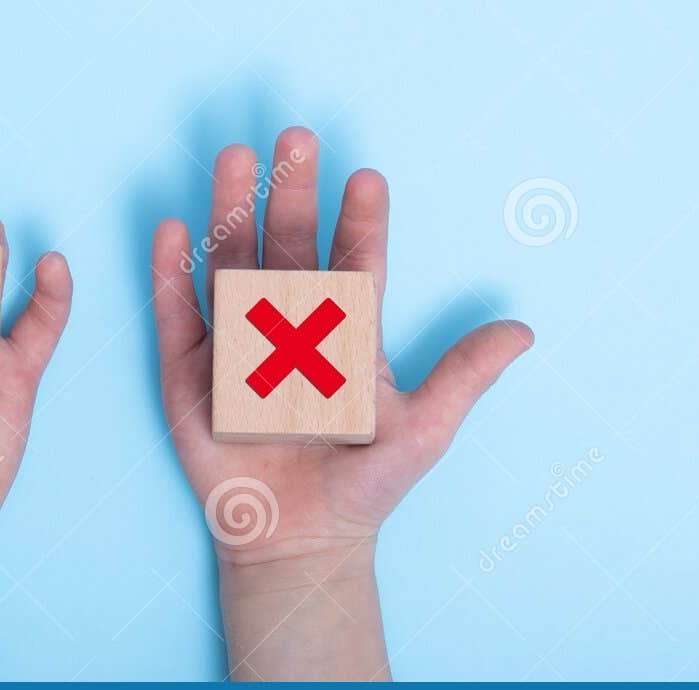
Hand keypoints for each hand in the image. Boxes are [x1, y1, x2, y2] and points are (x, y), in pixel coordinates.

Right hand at [150, 127, 531, 678]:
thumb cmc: (366, 484)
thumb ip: (466, 375)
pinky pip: (179, 316)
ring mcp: (238, 344)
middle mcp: (290, 324)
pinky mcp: (191, 374)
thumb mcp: (425, 428)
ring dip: (231, 212)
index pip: (355, 262)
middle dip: (292, 193)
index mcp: (346, 331)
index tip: (369, 179)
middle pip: (289, 246)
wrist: (301, 541)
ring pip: (233, 265)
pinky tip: (175, 229)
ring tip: (234, 159)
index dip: (361, 221)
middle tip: (298, 139)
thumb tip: (526, 329)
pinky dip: (172, 274)